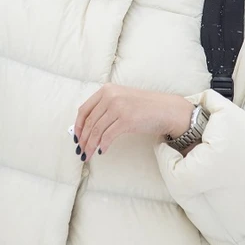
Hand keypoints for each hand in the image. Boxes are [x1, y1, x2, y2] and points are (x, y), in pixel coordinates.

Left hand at [73, 83, 193, 161]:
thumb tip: (87, 128)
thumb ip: (105, 109)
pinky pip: (108, 136)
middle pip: (89, 122)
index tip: (77, 137)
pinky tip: (102, 151)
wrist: (167, 109)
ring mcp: (118, 107)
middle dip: (83, 139)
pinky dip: (102, 145)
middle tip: (81, 150)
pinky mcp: (126, 120)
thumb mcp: (122, 100)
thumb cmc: (145, 107)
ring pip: (96, 130)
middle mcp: (110, 96)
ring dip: (90, 145)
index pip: (84, 109)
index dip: (78, 126)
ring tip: (88, 154)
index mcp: (107, 90)